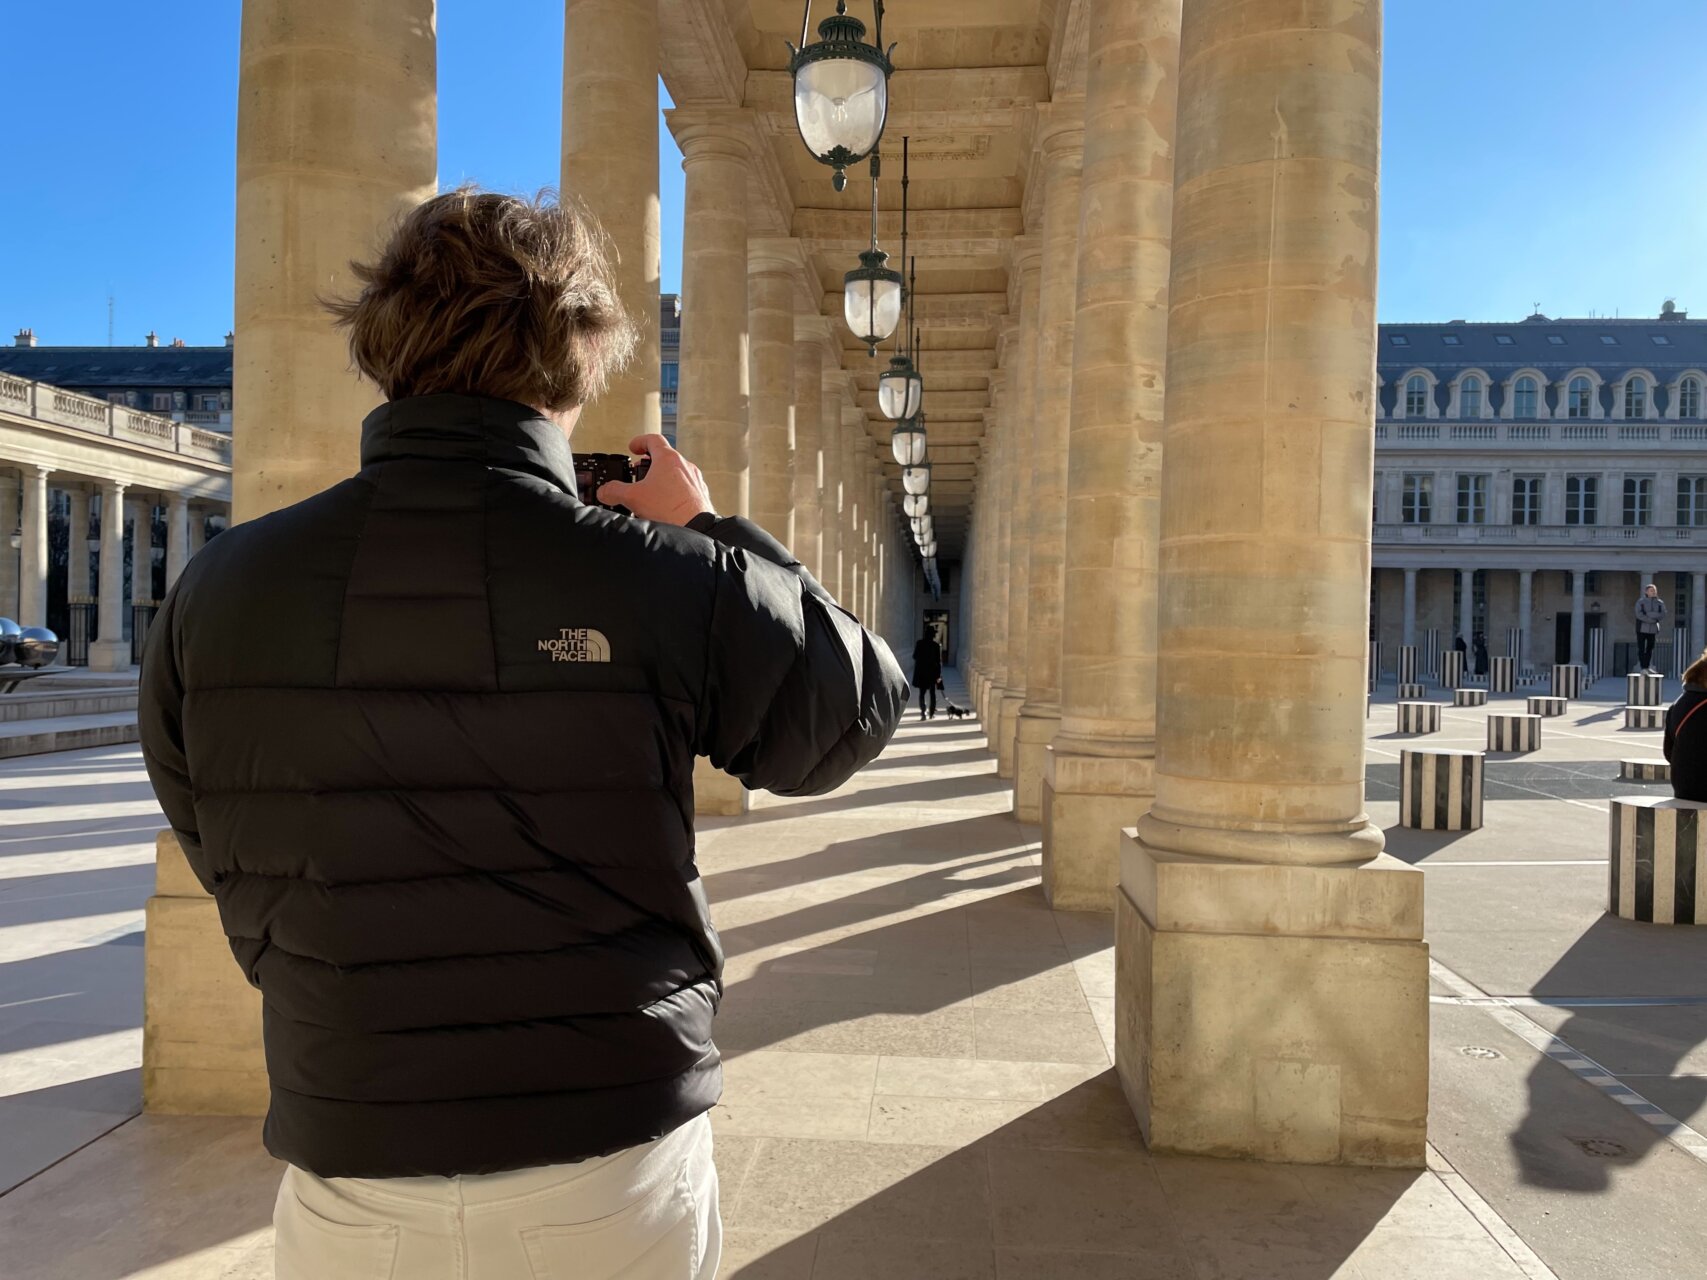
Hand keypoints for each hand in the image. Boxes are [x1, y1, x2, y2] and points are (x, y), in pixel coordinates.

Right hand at [597, 434, 714, 526]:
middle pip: (665, 456)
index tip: (633, 447)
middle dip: (649, 463)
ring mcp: (695, 480)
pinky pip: (684, 488)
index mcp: (668, 459)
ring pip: (675, 472)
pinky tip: (664, 506)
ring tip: (650, 491)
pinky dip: (673, 491)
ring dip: (662, 478)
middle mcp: (684, 466)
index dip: (640, 441)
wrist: (695, 529)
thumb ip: (614, 491)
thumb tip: (605, 491)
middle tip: (639, 472)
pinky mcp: (700, 495)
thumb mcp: (633, 497)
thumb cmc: (670, 510)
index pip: (653, 439)